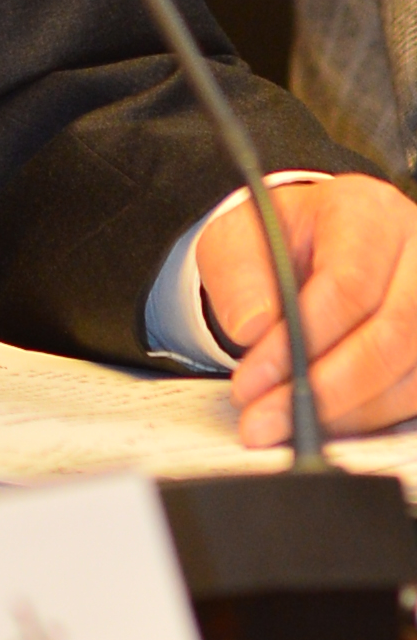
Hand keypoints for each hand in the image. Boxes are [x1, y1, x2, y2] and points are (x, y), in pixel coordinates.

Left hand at [198, 175, 416, 445]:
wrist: (312, 247)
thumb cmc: (280, 242)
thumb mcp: (241, 240)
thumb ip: (241, 277)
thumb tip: (254, 328)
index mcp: (366, 211)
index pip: (348, 284)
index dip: (302, 341)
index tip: (252, 382)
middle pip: (393, 333)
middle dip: (326, 389)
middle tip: (269, 420)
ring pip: (412, 374)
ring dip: (348, 412)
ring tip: (288, 427)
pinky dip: (371, 416)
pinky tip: (328, 422)